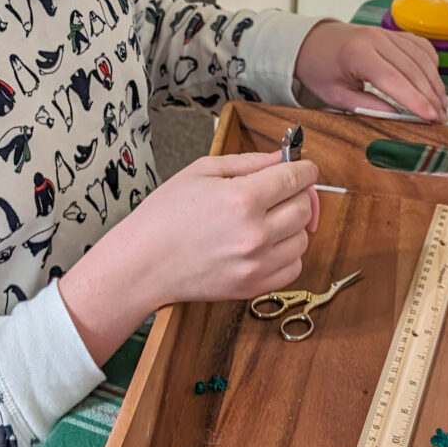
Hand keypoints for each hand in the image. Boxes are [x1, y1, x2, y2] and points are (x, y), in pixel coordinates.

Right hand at [58, 151, 318, 362]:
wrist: (142, 264)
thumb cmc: (164, 216)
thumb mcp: (201, 172)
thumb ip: (248, 162)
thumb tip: (281, 159)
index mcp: (242, 198)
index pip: (296, 178)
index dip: (305, 169)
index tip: (304, 168)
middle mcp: (255, 233)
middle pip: (304, 207)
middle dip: (298, 194)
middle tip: (281, 192)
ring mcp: (256, 264)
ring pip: (303, 239)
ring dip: (293, 226)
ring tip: (267, 220)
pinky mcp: (253, 287)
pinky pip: (293, 267)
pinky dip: (287, 254)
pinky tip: (265, 245)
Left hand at [294, 20, 447, 120]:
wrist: (312, 42)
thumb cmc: (321, 70)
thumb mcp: (335, 96)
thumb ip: (366, 106)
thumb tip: (398, 117)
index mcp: (357, 54)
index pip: (394, 79)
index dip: (415, 99)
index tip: (431, 117)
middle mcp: (376, 39)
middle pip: (413, 69)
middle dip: (430, 96)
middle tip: (441, 119)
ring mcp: (387, 33)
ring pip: (422, 58)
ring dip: (435, 83)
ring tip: (441, 107)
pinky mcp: (395, 33)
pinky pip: (421, 48)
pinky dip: (431, 66)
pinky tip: (433, 83)